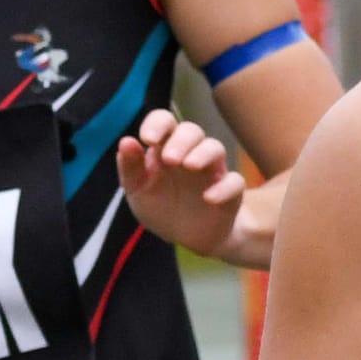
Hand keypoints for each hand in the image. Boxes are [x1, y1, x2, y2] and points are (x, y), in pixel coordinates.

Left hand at [119, 108, 248, 260]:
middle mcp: (190, 153)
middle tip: (170, 159)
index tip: (148, 139)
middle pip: (192, 131)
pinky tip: (208, 198)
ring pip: (215, 148)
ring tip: (189, 166)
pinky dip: (224, 187)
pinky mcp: (229, 192)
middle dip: (181, 140)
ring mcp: (212, 171)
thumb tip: (126, 141)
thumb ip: (130, 167)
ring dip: (203, 153)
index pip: (164, 121)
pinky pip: (234, 182)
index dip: (158, 124)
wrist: (184, 238)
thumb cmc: (160, 207)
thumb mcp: (138, 190)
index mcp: (165, 147)